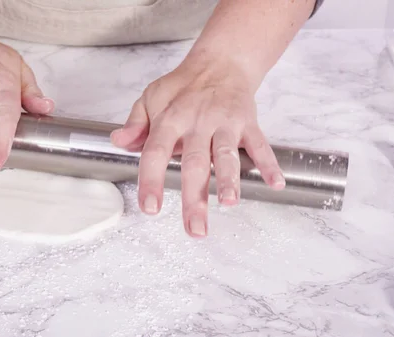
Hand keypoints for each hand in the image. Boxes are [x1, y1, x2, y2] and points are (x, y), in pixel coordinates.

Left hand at [111, 56, 285, 236]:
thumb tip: (118, 142)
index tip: (150, 207)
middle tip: (195, 228)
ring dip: (229, 180)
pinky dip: (269, 164)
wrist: (221, 62)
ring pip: (227, 155)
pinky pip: (260, 145)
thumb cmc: (183, 86)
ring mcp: (225, 123)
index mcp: (171, 119)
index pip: (156, 152)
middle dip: (195, 198)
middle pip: (195, 163)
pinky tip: (275, 184)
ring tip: (229, 204)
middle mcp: (198, 122)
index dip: (151, 180)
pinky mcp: (248, 123)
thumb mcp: (150, 97)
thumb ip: (135, 123)